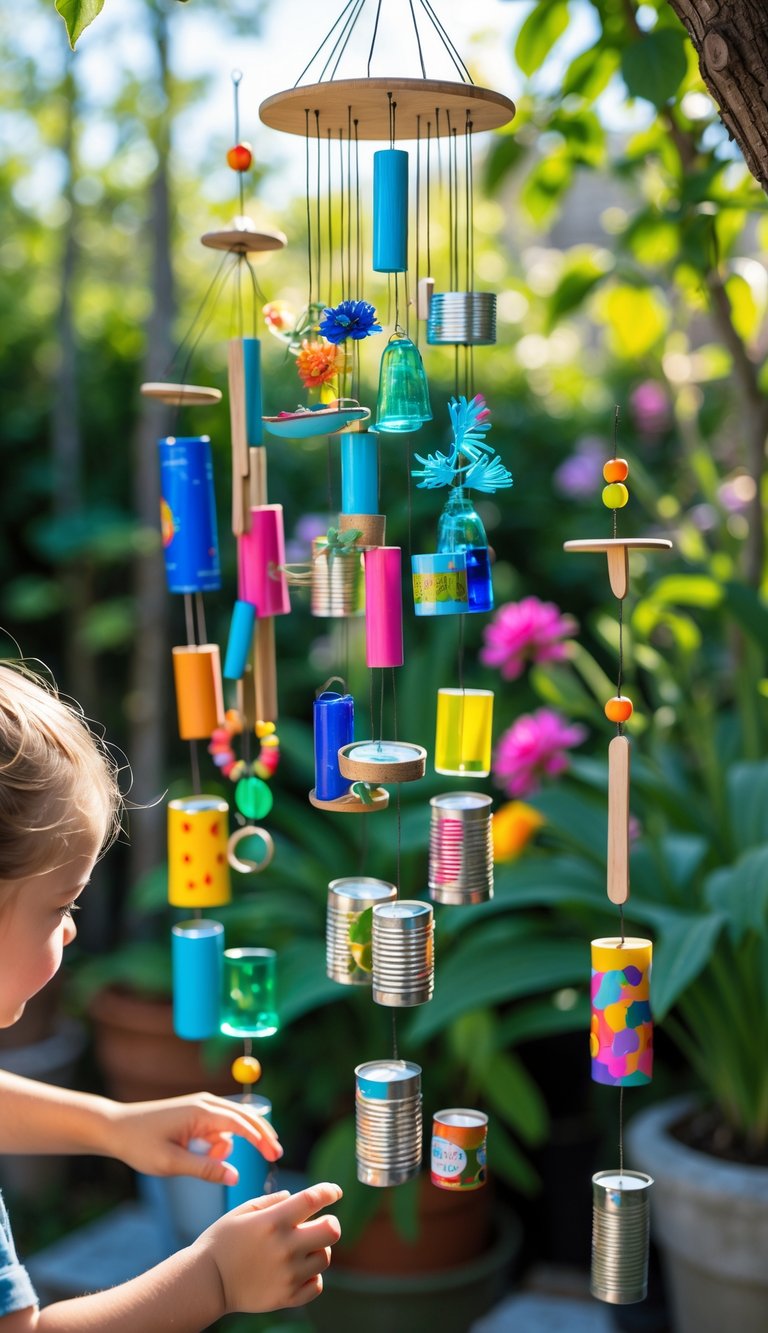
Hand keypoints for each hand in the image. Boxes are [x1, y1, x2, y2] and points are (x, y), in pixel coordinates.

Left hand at [105, 1092, 282, 1184]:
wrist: (114, 1128)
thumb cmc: (140, 1144)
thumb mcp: (171, 1163)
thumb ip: (205, 1168)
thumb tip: (235, 1176)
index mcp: (201, 1112)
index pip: (241, 1123)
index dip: (261, 1139)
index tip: (276, 1155)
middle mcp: (205, 1103)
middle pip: (245, 1116)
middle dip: (261, 1135)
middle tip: (276, 1156)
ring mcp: (200, 1107)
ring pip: (230, 1124)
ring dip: (228, 1145)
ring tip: (201, 1161)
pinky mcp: (195, 1113)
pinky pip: (217, 1127)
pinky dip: (218, 1142)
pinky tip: (200, 1154)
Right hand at [195, 1182, 342, 1314]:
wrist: (206, 1282)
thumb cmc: (221, 1242)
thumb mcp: (241, 1211)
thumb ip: (270, 1201)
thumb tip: (293, 1196)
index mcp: (274, 1221)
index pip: (314, 1199)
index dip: (329, 1191)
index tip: (335, 1191)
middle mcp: (285, 1247)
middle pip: (331, 1230)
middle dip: (329, 1224)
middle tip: (319, 1225)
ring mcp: (288, 1274)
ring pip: (325, 1258)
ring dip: (318, 1250)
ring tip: (301, 1250)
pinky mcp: (287, 1297)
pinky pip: (316, 1285)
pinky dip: (312, 1277)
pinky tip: (299, 1271)